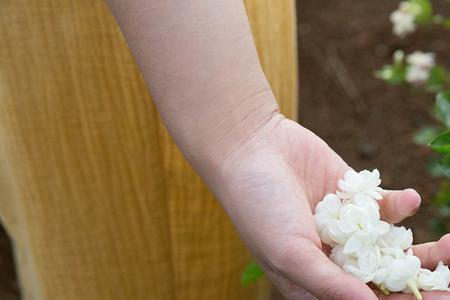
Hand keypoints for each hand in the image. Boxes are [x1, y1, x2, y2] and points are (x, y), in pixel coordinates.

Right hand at [214, 114, 449, 299]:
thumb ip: (330, 284)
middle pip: (384, 276)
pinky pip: (383, 205)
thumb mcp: (289, 252)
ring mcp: (344, 224)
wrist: (251, 146)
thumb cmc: (258, 206)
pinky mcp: (351, 193)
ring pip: (391, 244)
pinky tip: (408, 199)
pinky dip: (399, 205)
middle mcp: (331, 255)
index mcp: (313, 278)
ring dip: (423, 247)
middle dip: (419, 279)